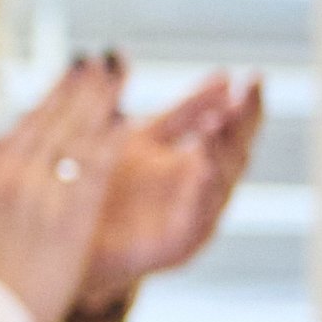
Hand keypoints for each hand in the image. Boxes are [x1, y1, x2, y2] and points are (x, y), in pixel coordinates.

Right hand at [0, 56, 125, 321]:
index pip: (24, 126)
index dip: (52, 97)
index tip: (70, 77)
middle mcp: (6, 175)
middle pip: (50, 120)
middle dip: (78, 87)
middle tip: (102, 60)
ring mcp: (35, 193)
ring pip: (72, 134)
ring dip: (98, 101)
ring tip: (120, 76)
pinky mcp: (64, 216)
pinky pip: (91, 167)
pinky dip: (108, 139)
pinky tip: (127, 120)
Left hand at [72, 67, 262, 321]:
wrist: (68, 243)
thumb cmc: (111, 186)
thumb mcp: (148, 139)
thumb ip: (184, 111)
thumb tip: (224, 74)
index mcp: (199, 162)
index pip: (232, 129)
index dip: (245, 104)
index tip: (252, 74)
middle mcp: (203, 191)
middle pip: (236, 153)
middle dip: (245, 122)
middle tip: (250, 90)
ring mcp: (193, 219)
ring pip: (220, 184)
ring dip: (222, 152)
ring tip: (220, 121)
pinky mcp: (178, 247)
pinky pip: (197, 219)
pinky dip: (202, 193)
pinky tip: (203, 168)